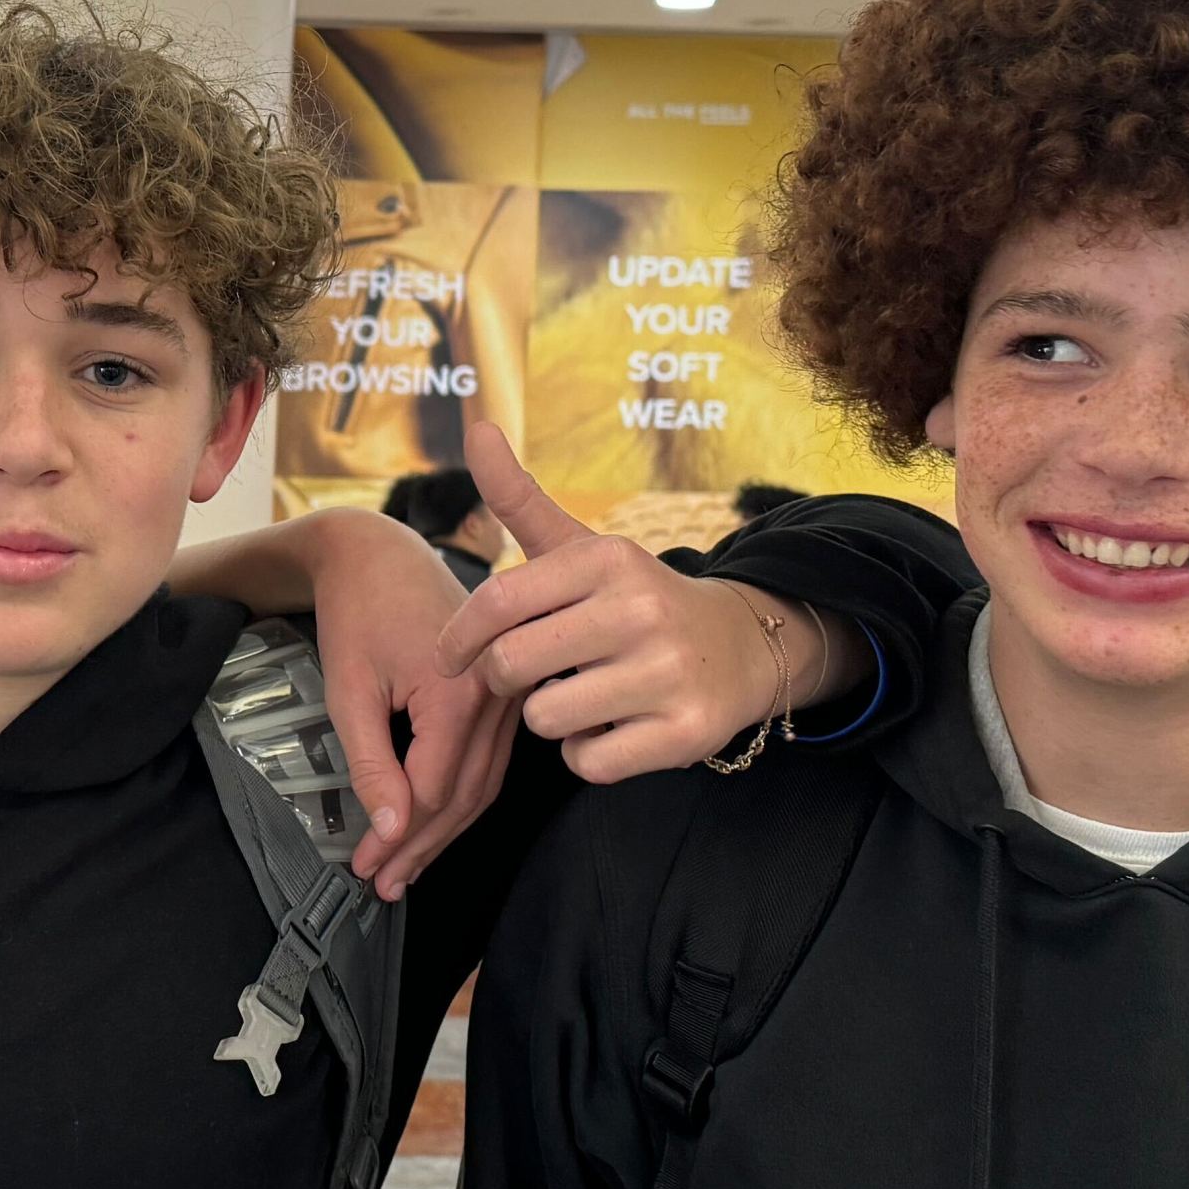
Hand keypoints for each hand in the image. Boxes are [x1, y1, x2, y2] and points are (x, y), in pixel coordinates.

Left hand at [296, 511, 519, 901]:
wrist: (381, 555)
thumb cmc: (358, 613)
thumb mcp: (349, 689)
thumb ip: (370, 762)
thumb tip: (389, 831)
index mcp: (460, 691)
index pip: (433, 790)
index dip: (397, 839)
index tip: (363, 869)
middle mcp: (499, 696)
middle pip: (465, 796)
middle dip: (421, 848)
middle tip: (382, 884)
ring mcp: (510, 695)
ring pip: (484, 786)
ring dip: (443, 834)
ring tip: (403, 871)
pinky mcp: (506, 695)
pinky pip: (490, 762)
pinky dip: (460, 801)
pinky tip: (432, 828)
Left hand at [434, 427, 832, 783]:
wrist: (739, 647)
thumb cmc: (631, 600)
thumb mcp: (580, 548)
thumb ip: (519, 496)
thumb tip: (476, 426)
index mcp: (608, 559)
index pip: (497, 602)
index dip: (458, 638)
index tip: (449, 657)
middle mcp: (640, 609)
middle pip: (511, 666)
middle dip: (508, 678)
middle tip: (535, 673)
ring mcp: (668, 672)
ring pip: (547, 718)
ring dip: (552, 716)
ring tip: (585, 693)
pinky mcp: (686, 732)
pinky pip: (588, 762)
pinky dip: (590, 753)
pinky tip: (616, 725)